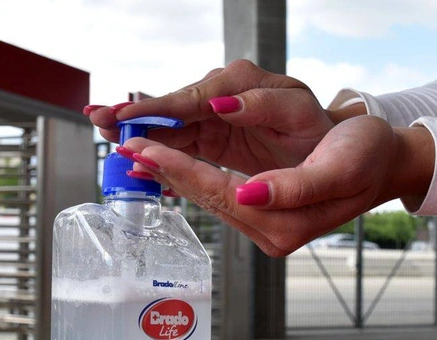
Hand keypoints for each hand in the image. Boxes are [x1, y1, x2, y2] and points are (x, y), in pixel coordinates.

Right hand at [88, 59, 345, 175]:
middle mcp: (223, 100)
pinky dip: (157, 148)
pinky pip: (180, 143)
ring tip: (103, 129)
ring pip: (171, 126)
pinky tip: (133, 153)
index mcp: (239, 88)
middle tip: (97, 117)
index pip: (191, 98)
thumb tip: (220, 103)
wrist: (338, 146)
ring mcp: (216, 120)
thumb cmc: (318, 128)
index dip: (158, 108)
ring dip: (138, 130)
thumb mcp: (297, 112)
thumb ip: (262, 105)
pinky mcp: (216, 139)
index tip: (127, 114)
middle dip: (135, 114)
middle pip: (171, 109)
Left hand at [121, 116, 434, 256]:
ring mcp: (267, 227)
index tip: (142, 148)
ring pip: (208, 198)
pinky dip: (193, 178)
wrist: (385, 164)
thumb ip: (291, 188)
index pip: (219, 193)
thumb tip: (247, 193)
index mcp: (284, 224)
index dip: (179, 169)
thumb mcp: (336, 169)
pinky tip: (172, 167)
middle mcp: (271, 232)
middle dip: (165, 171)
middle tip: (126, 148)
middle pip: (206, 199)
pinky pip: (220, 196)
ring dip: (174, 175)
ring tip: (140, 155)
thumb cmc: (366, 159)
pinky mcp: (265, 216)